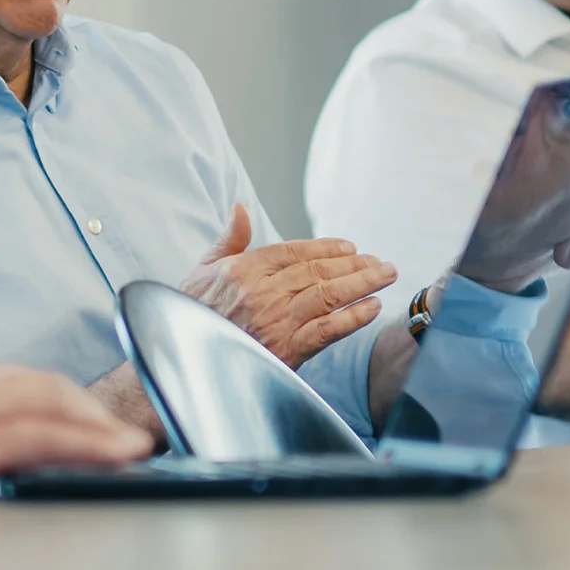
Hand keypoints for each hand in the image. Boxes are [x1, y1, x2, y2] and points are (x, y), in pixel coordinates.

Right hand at [0, 364, 152, 501]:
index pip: (9, 380)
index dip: (51, 398)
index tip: (76, 415)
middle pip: (40, 384)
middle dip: (84, 407)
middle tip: (116, 433)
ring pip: (55, 402)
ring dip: (99, 424)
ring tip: (130, 446)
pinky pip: (52, 434)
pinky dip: (94, 441)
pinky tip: (121, 453)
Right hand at [179, 203, 398, 367]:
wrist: (184, 361)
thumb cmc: (192, 314)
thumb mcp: (203, 270)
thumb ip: (229, 239)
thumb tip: (241, 208)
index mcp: (244, 269)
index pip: (296, 252)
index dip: (327, 248)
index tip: (351, 247)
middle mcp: (263, 291)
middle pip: (318, 272)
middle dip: (354, 265)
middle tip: (380, 262)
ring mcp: (276, 321)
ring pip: (328, 295)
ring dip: (361, 284)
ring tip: (385, 277)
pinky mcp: (286, 349)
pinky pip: (327, 330)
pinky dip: (352, 318)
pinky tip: (371, 308)